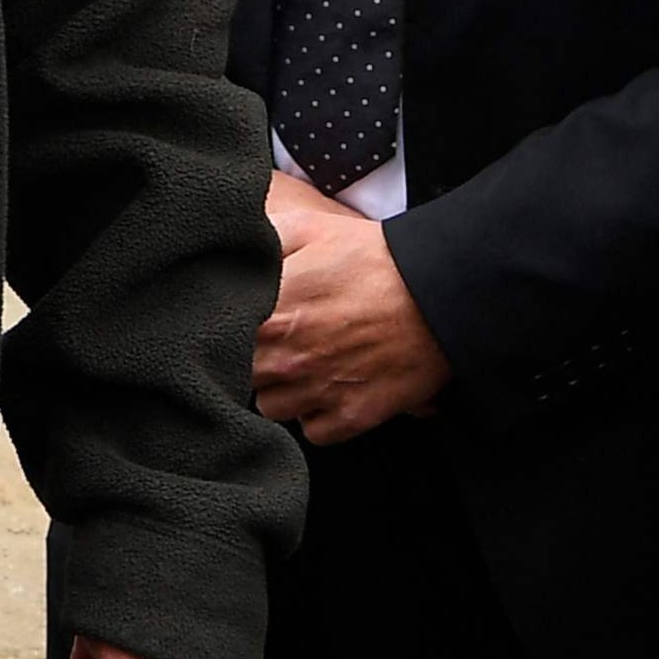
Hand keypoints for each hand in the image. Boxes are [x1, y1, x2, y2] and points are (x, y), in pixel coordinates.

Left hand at [253, 170, 446, 437]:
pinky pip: (313, 431)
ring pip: (272, 408)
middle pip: (241, 377)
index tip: (248, 322)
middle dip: (255, 360)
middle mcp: (286, 359)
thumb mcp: (309, 228)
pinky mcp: (350, 418)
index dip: (230, 330)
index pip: (219, 339)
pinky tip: (333, 384)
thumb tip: (228, 257)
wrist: (438, 292)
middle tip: (282, 340)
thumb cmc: (372, 257)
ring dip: (283, 390)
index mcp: (269, 313)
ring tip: (308, 362)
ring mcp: (318, 392)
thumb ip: (259, 243)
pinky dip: (319, 413)